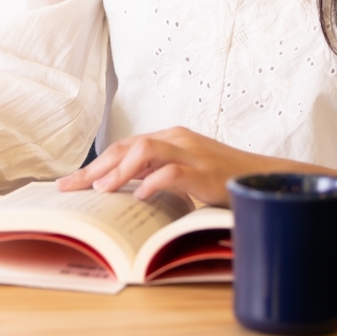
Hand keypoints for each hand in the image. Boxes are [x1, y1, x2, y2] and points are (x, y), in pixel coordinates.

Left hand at [56, 126, 336, 225]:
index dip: (95, 165)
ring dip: (119, 169)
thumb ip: (159, 178)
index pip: (124, 147)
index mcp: (171, 138)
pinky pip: (174, 171)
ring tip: (101, 190)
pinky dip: (154, 182)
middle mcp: (177, 138)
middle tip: (70, 188)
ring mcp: (192, 152)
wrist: (267, 179)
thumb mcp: (186, 177)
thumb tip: (125, 194)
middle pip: (126, 146)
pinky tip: (141, 196)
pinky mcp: (206, 170)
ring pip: (145, 148)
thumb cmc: (225, 181)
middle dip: (95, 168)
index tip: (69, 184)